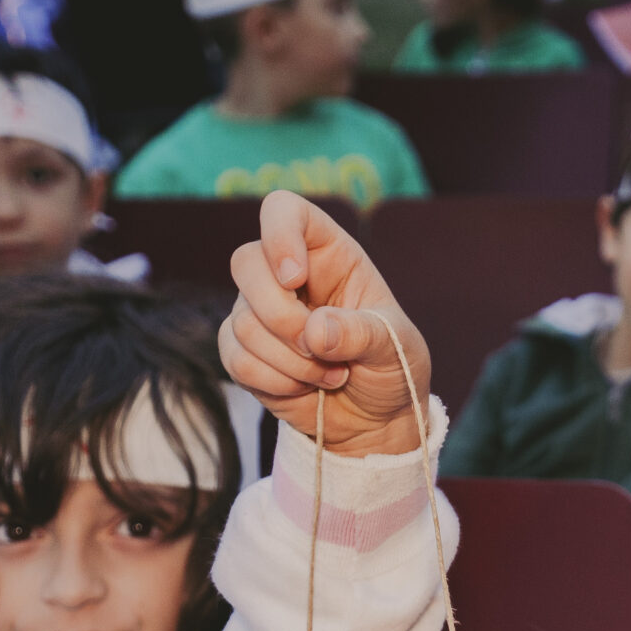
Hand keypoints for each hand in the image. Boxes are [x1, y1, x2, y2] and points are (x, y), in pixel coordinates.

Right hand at [221, 189, 431, 457]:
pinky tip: (304, 387)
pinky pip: (236, 360)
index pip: (283, 210)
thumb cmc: (392, 368)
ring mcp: (258, 312)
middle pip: (246, 263)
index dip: (279, 235)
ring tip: (332, 375)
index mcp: (328, 254)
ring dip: (292, 362)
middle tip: (320, 348)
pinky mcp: (243, 351)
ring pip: (243, 322)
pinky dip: (275, 381)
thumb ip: (360, 333)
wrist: (376, 419)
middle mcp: (286, 276)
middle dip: (281, 316)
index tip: (294, 277)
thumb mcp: (395, 346)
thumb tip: (314, 331)